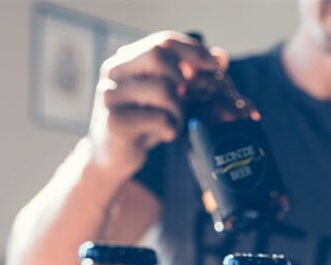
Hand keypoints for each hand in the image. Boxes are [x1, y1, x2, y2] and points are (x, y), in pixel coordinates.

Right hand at [86, 31, 226, 181]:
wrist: (112, 156)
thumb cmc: (143, 122)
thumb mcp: (166, 96)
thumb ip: (189, 75)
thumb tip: (219, 57)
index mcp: (126, 60)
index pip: (162, 41)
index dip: (193, 50)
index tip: (216, 65)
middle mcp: (114, 72)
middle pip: (159, 56)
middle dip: (183, 79)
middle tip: (187, 99)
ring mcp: (111, 96)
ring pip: (163, 88)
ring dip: (179, 109)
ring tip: (175, 122)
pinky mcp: (114, 122)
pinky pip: (158, 118)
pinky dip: (171, 127)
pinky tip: (166, 134)